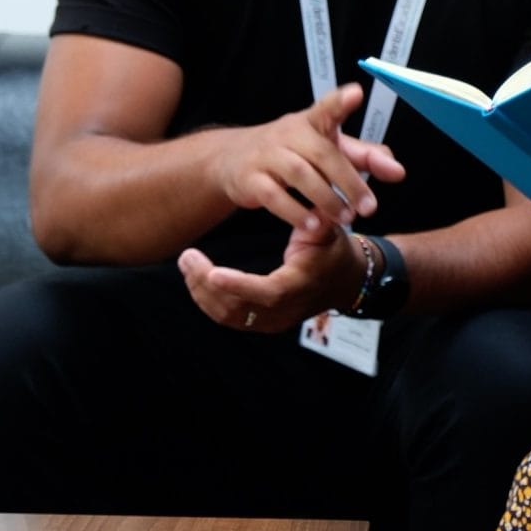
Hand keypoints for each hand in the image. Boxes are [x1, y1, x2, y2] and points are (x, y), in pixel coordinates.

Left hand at [178, 211, 364, 332]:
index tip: (213, 272)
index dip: (239, 285)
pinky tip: (196, 278)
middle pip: (239, 308)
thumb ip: (318, 220)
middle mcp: (286, 310)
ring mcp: (273, 321)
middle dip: (207, 285)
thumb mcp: (330, 231)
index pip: (269, 293)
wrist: (342, 280)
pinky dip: (207, 300)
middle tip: (187, 257)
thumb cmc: (332, 249)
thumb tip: (313, 207)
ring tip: (187, 263)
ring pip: (228, 316)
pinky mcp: (263, 323)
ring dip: (201, 292)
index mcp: (301, 285)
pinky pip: (229, 319)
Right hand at [209, 83, 405, 230]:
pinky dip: (295, 212)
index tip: (356, 94)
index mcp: (312, 122)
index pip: (327, 108)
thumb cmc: (293, 152)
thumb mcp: (328, 148)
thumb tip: (398, 171)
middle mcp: (289, 133)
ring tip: (346, 218)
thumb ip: (365, 157)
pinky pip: (273, 196)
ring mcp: (267, 155)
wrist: (233, 160)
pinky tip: (313, 224)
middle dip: (349, 181)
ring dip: (326, 199)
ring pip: (299, 174)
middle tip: (369, 207)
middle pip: (323, 153)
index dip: (341, 101)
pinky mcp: (250, 179)